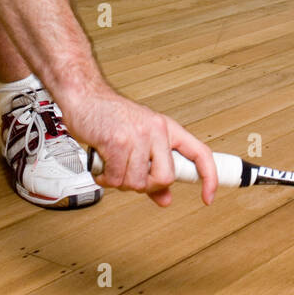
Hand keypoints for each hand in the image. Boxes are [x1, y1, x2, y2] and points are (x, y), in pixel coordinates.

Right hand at [63, 86, 217, 207]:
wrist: (84, 96)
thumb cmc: (110, 116)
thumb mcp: (140, 139)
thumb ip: (154, 170)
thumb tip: (166, 198)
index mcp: (167, 128)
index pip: (200, 153)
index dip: (209, 176)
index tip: (208, 196)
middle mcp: (156, 130)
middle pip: (166, 177)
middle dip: (147, 186)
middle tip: (132, 177)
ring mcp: (137, 135)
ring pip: (138, 182)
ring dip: (121, 182)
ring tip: (113, 165)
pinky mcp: (116, 142)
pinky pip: (116, 178)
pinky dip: (106, 179)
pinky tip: (102, 166)